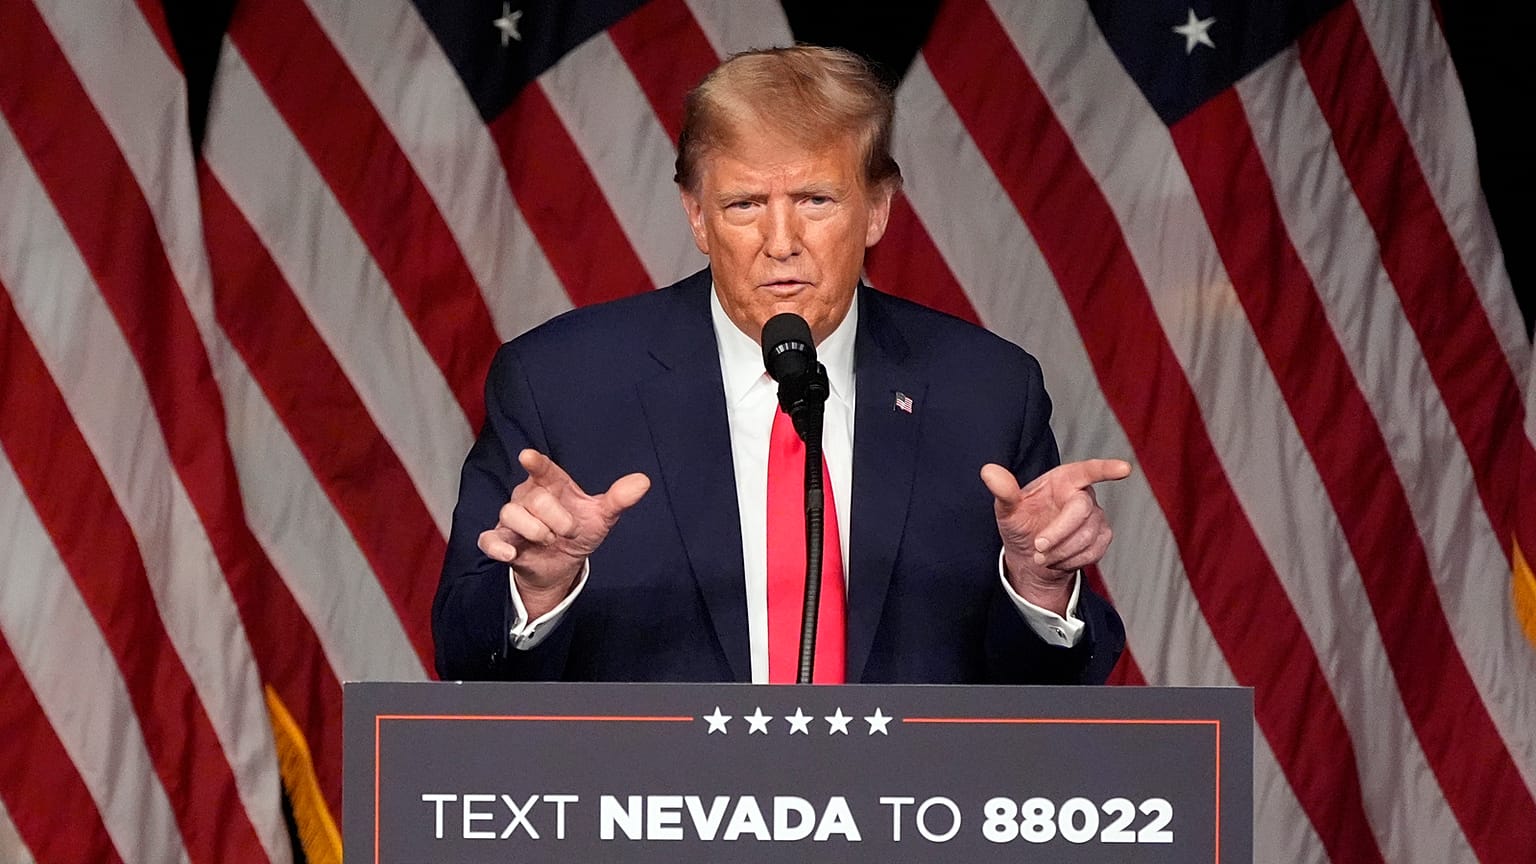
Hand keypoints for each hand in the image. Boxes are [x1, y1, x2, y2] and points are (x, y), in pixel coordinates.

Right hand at [478, 449, 650, 617]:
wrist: (562, 565)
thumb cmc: (578, 531)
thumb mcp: (601, 516)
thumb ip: (619, 499)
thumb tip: (643, 481)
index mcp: (551, 485)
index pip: (542, 469)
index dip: (535, 463)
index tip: (528, 456)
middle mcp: (528, 497)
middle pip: (534, 498)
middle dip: (555, 519)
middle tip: (567, 531)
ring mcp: (512, 518)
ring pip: (510, 514)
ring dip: (533, 531)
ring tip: (548, 541)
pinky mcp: (501, 540)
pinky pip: (489, 539)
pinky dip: (497, 546)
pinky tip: (511, 554)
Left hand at [980, 458, 1131, 614]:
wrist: (1030, 556)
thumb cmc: (1021, 525)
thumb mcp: (1007, 510)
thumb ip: (1003, 491)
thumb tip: (988, 471)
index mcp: (1062, 480)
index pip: (1086, 471)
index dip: (1105, 469)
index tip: (1124, 469)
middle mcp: (1082, 495)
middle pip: (1082, 510)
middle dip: (1059, 532)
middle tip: (1037, 547)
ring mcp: (1096, 516)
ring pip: (1088, 534)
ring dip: (1061, 550)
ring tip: (1041, 556)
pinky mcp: (1102, 536)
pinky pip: (1094, 550)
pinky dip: (1072, 559)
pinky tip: (1057, 559)